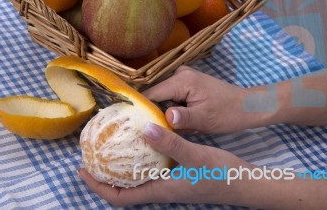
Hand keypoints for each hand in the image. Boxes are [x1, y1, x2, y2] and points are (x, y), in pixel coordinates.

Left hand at [79, 123, 250, 206]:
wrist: (244, 183)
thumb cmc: (220, 174)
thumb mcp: (195, 156)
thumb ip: (170, 143)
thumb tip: (145, 129)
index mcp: (160, 190)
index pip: (121, 197)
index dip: (98, 187)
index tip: (82, 171)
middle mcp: (161, 189)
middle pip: (124, 189)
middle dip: (103, 177)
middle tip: (91, 156)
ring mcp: (168, 183)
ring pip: (135, 179)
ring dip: (118, 168)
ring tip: (108, 148)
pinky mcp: (176, 175)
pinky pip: (149, 170)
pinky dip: (137, 159)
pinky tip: (140, 142)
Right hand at [143, 66, 265, 133]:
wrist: (248, 106)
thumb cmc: (228, 113)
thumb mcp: (205, 120)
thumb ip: (182, 119)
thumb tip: (159, 120)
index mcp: (182, 81)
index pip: (151, 94)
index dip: (142, 109)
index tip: (134, 125)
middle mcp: (179, 74)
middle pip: (156, 95)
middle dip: (158, 113)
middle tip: (162, 130)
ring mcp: (183, 77)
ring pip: (164, 97)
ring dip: (168, 113)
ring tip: (180, 126)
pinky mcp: (187, 83)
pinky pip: (172, 96)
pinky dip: (175, 109)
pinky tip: (186, 120)